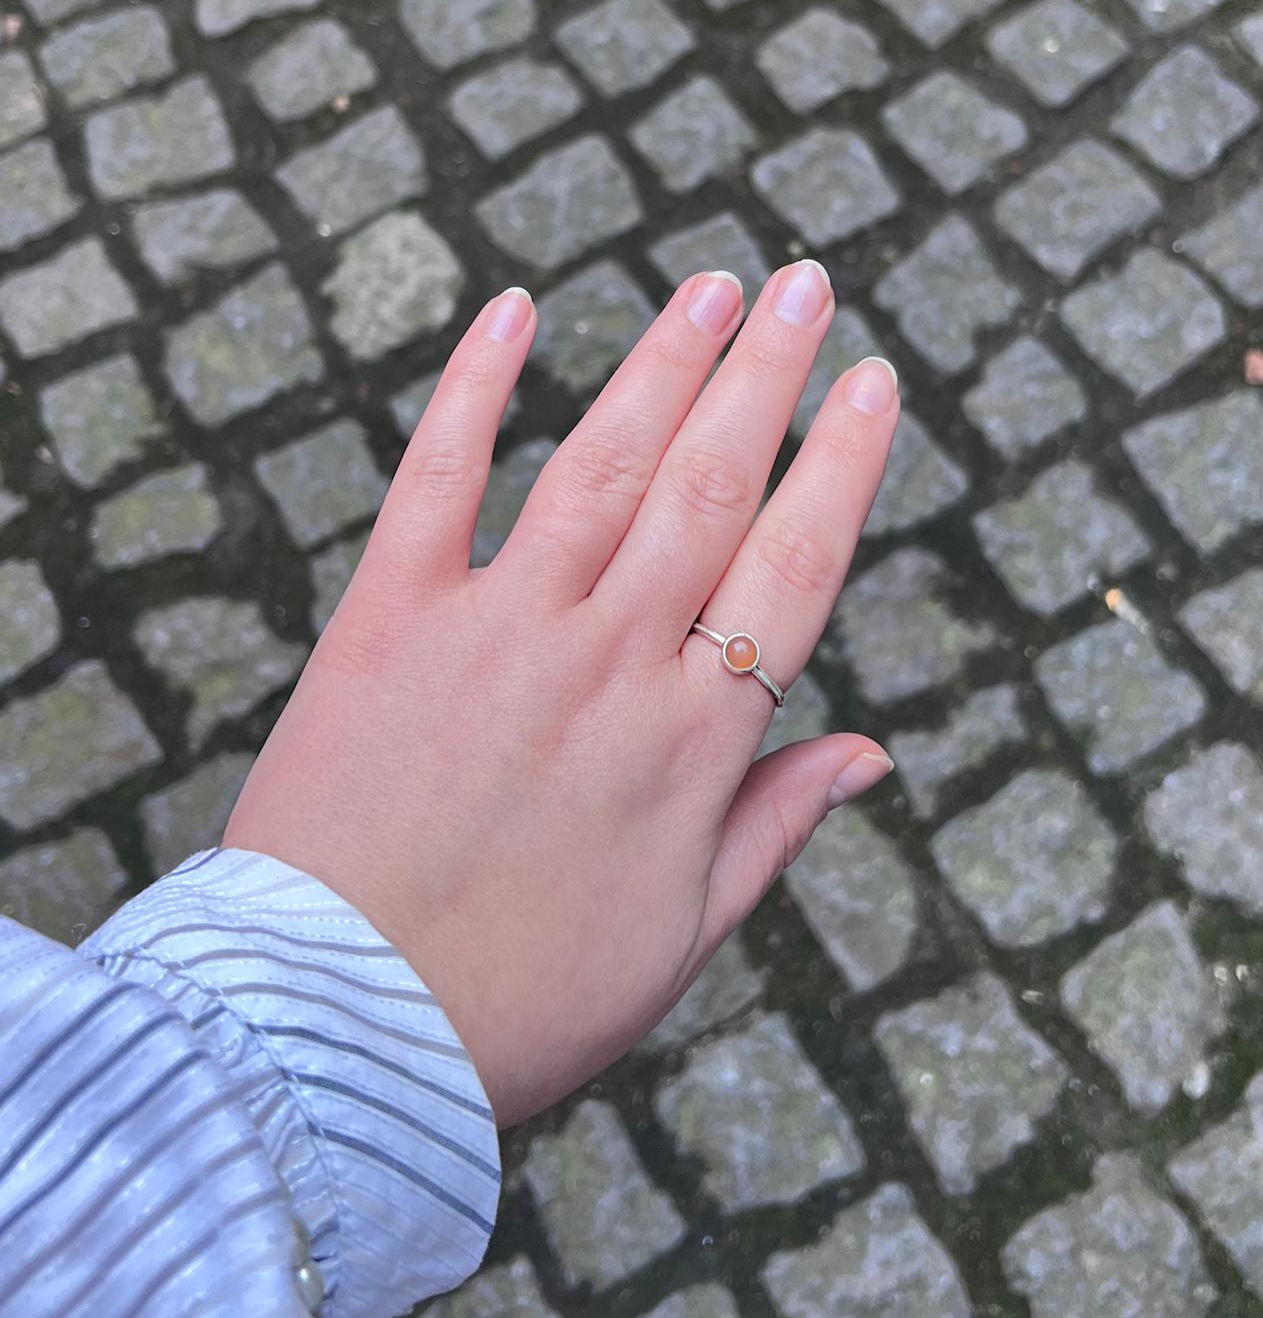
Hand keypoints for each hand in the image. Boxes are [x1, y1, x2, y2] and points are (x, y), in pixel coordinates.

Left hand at [224, 264, 898, 1125]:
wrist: (334, 1035)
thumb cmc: (519, 1003)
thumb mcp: (679, 939)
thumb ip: (773, 826)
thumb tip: (871, 752)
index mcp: (689, 741)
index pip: (792, 570)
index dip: (840, 466)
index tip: (872, 381)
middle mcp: (607, 661)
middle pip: (711, 487)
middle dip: (767, 373)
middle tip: (804, 281)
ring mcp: (497, 629)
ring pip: (602, 463)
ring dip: (661, 363)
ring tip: (709, 283)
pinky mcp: (386, 621)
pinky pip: (436, 479)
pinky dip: (474, 389)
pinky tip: (514, 312)